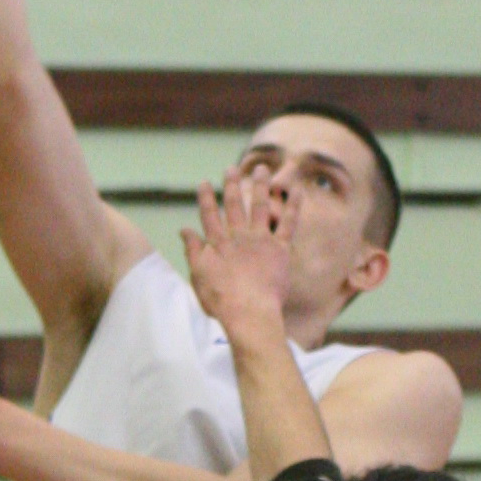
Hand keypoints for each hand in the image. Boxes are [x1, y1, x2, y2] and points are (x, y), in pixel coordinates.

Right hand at [182, 170, 293, 342]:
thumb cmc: (221, 300)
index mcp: (217, 243)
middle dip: (232, 184)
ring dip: (260, 185)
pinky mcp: (280, 249)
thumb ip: (192, 250)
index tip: (204, 183)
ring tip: (261, 169)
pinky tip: (296, 190)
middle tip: (232, 168)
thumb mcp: (198, 275)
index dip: (206, 197)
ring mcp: (260, 240)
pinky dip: (294, 206)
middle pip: (234, 204)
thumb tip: (184, 230)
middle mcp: (238, 235)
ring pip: (260, 206)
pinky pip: (289, 223)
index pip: (208, 214)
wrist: (248, 312)